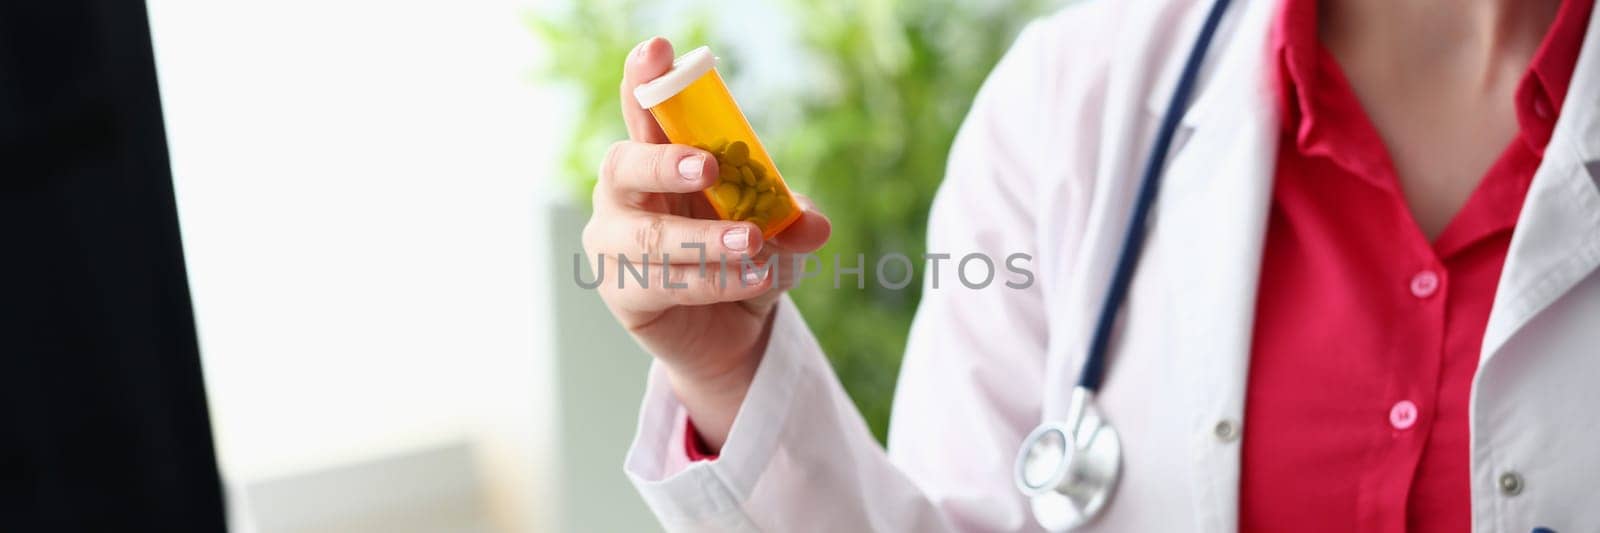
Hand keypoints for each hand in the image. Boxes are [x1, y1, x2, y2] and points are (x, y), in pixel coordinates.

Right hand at [583, 37, 830, 449]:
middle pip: (625, 164)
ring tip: (753, 242)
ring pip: (650, 236)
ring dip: (706, 239)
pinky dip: (715, 279)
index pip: (644, 110)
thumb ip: (791, 219)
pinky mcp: (622, 292)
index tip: (659, 50)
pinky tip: (755, 277)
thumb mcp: (779, 233)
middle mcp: (625, 194)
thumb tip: (814, 223)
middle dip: (665, 162)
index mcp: (658, 157)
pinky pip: (666, 283)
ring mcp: (615, 243)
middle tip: (708, 166)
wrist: (732, 334)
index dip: (645, 79)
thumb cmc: (743, 260)